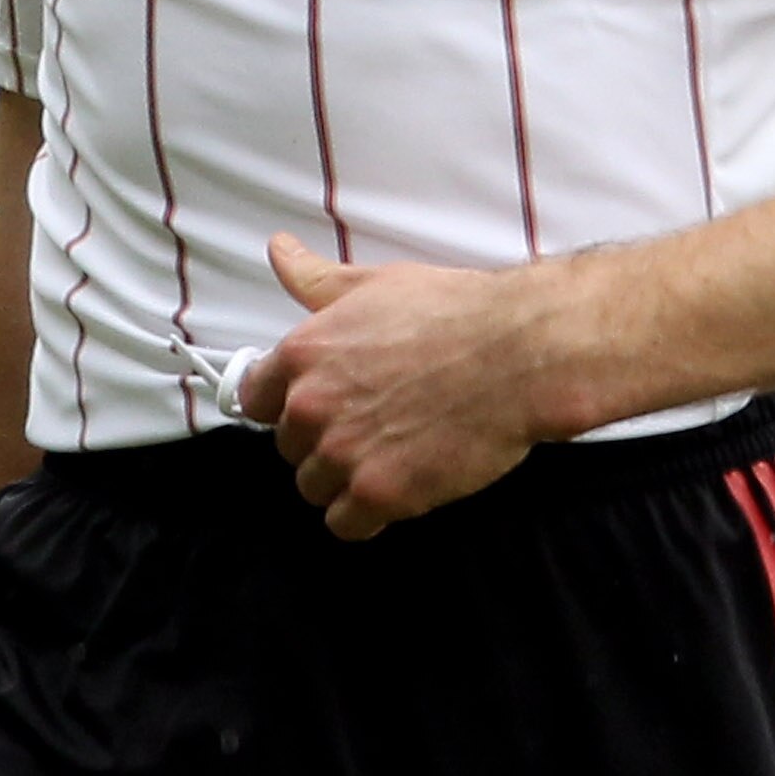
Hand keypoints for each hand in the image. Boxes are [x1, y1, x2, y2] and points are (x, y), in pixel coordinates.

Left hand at [237, 233, 564, 539]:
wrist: (518, 353)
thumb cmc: (454, 312)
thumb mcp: (376, 283)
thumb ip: (317, 279)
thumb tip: (278, 251)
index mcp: (303, 353)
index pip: (256, 399)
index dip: (286, 404)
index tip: (317, 406)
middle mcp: (312, 405)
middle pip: (289, 446)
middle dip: (323, 440)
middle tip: (372, 425)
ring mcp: (343, 453)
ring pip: (314, 487)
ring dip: (344, 479)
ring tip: (388, 455)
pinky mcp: (379, 494)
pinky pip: (345, 524)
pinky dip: (367, 515)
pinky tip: (397, 487)